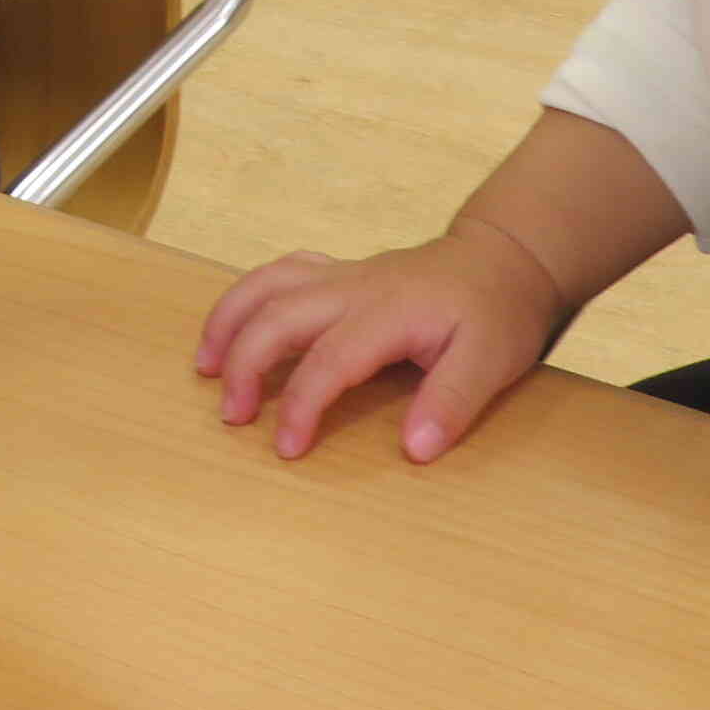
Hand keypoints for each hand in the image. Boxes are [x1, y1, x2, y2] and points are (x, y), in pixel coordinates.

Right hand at [194, 220, 563, 463]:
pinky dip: (247, 297)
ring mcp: (342, 275)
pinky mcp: (338, 274)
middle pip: (279, 314)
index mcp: (389, 311)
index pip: (329, 359)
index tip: (287, 449)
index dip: (301, 405)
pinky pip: (280, 274)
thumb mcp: (492, 363)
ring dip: (230, 321)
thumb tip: (414, 449)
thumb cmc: (497, 314)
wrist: (504, 260)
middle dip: (246, 364)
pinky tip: (236, 326)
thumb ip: (452, 403)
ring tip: (205, 366)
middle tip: (232, 416)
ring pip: (268, 283)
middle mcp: (355, 287)